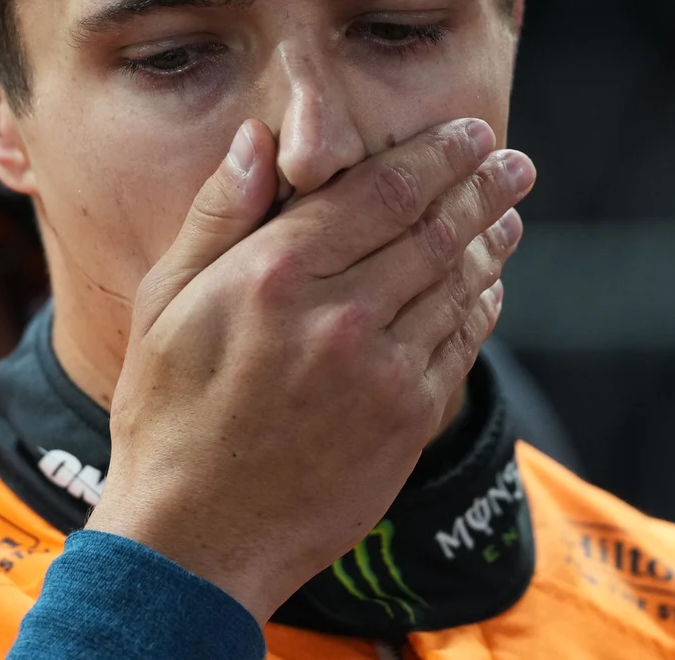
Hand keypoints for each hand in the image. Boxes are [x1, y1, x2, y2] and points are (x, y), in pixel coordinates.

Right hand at [85, 117, 533, 622]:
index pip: (377, 191)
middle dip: (480, 188)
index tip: (466, 133)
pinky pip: (459, 345)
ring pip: (455, 284)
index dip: (432, 156)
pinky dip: (481, 305)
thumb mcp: (163, 304)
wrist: (196, 540)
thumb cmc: (167, 416)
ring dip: (490, 242)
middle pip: (432, 230)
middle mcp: (336, 316)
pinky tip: (488, 285)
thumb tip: (257, 140)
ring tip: (510, 213)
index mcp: (273, 275)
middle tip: (511, 161)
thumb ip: (216, 216)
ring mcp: (381, 372)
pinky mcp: (406, 422)